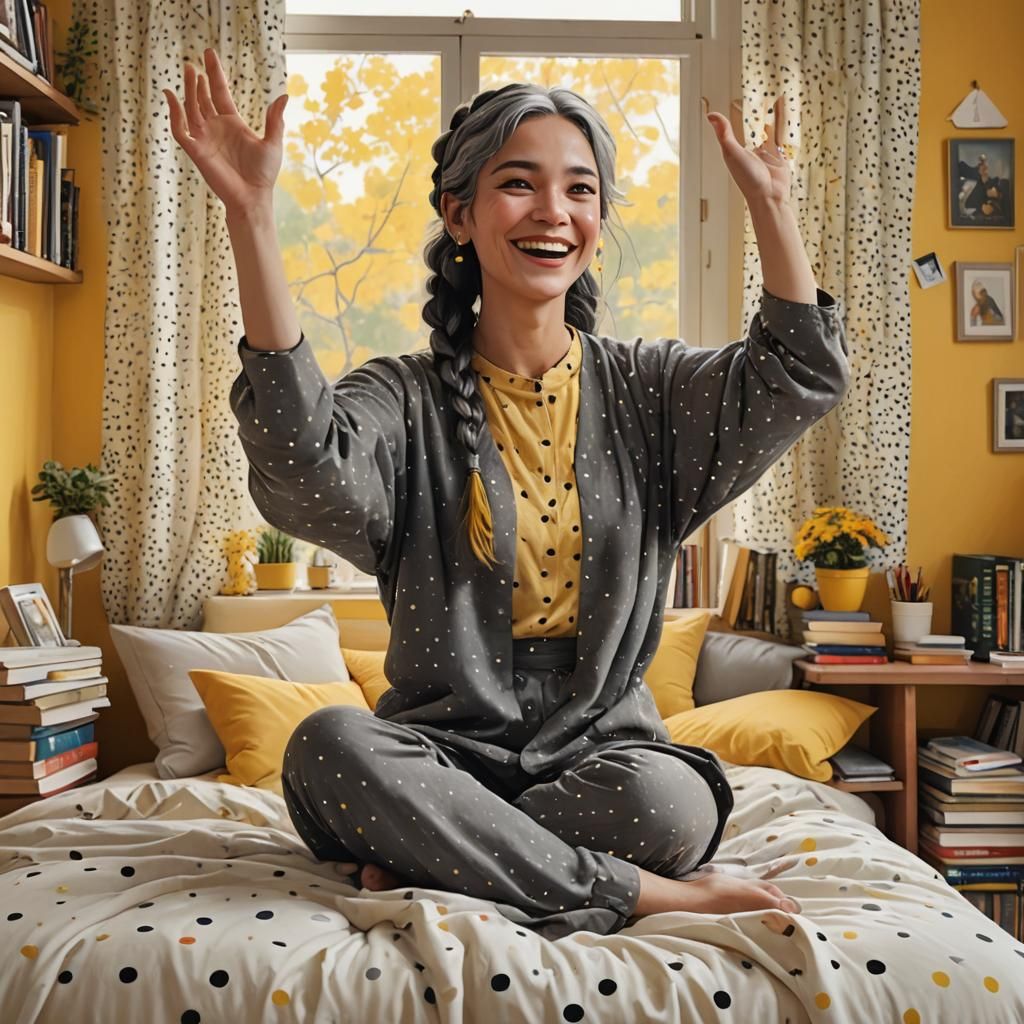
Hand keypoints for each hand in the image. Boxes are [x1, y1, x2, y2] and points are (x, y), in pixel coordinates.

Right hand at [163, 47, 287, 216]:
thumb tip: (283, 96)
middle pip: (202, 98)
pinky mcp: (196, 150)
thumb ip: (275, 120)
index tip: (209, 54)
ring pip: (191, 109)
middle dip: (198, 80)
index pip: (219, 92)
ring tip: (190, 72)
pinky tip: (172, 97)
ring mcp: (205, 138)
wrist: (253, 198)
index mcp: (232, 123)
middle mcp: (216, 127)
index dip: (215, 74)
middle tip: (194, 62)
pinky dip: (174, 113)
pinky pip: (180, 129)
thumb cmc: (264, 174)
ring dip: (189, 91)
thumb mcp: (272, 143)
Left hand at [706, 97, 790, 206]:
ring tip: (775, 95)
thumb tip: (710, 114)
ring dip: (772, 115)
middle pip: (753, 126)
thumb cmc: (748, 179)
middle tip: (760, 90)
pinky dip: (785, 123)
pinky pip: (782, 135)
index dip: (736, 113)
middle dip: (756, 112)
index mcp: (736, 150)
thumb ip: (724, 134)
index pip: (735, 127)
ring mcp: (766, 153)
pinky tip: (788, 111)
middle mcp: (751, 151)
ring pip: (769, 128)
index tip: (738, 97)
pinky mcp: (780, 156)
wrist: (770, 196)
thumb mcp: (732, 153)